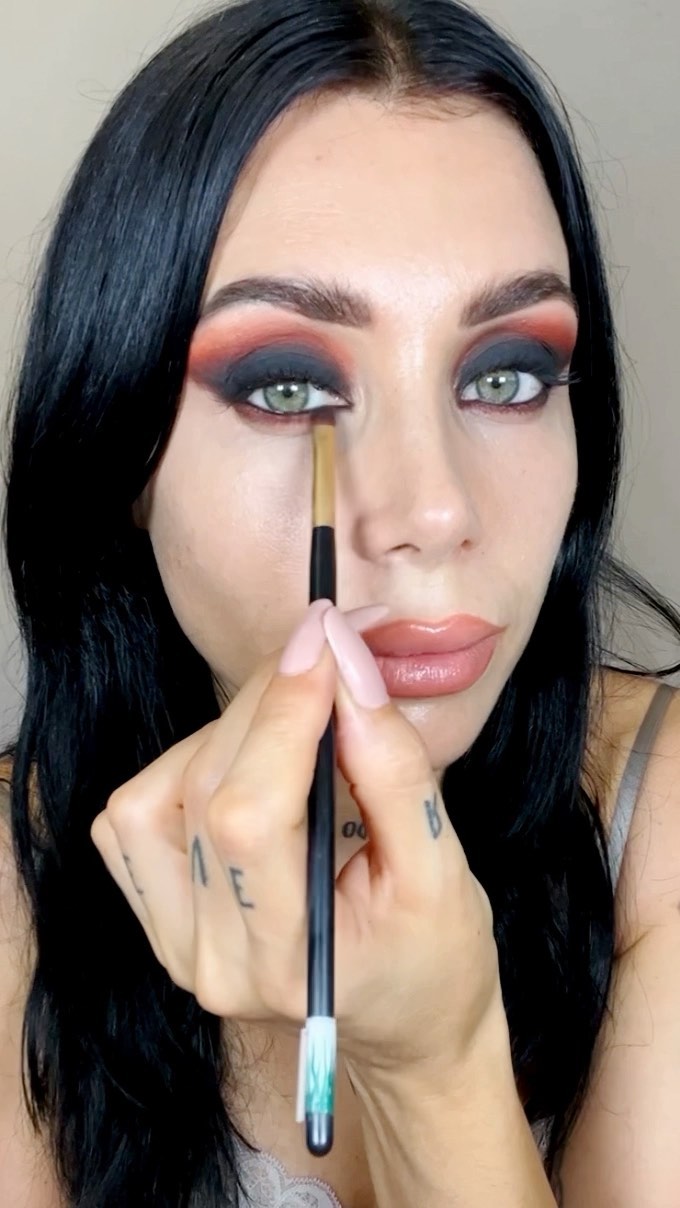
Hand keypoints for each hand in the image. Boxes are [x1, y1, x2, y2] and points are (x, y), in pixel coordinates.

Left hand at [91, 600, 500, 1085]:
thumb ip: (395, 770)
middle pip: (208, 790)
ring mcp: (176, 942)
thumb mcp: (445, 868)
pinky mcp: (161, 916)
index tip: (329, 635)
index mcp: (288, 962)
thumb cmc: (438, 957)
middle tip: (331, 646)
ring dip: (232, 728)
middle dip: (269, 697)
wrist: (406, 1024)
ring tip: (304, 713)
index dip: (283, 711)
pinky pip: (141, 813)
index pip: (252, 815)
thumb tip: (347, 667)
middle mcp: (212, 958)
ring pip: (163, 792)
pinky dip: (192, 761)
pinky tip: (252, 758)